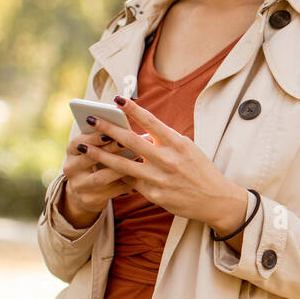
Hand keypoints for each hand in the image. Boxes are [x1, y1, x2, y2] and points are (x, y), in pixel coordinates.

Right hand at [60, 125, 135, 225]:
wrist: (85, 192)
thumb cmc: (97, 162)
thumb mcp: (96, 149)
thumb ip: (108, 138)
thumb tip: (136, 131)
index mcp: (71, 152)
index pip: (77, 142)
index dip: (92, 137)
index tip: (109, 132)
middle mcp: (71, 169)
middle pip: (89, 159)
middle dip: (108, 150)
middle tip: (126, 143)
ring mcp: (79, 186)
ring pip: (101, 177)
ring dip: (120, 168)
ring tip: (138, 159)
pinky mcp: (90, 199)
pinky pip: (111, 191)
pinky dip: (126, 182)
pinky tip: (140, 176)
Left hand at [78, 96, 248, 231]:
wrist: (216, 199)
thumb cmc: (201, 170)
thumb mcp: (187, 149)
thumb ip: (164, 140)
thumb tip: (140, 133)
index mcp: (177, 143)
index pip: (151, 121)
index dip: (132, 109)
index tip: (117, 99)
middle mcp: (168, 159)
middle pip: (131, 141)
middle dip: (108, 129)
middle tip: (90, 120)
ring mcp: (160, 178)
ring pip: (123, 164)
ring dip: (100, 155)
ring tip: (84, 147)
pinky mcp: (155, 195)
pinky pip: (131, 183)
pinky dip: (117, 175)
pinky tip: (101, 170)